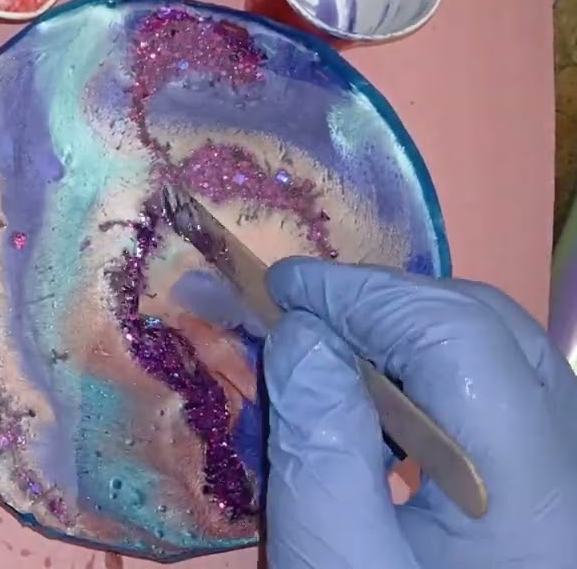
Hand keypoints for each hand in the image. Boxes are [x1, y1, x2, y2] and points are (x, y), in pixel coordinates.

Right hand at [262, 258, 576, 567]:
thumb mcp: (334, 556)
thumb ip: (318, 443)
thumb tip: (300, 333)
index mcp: (529, 487)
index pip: (456, 334)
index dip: (364, 294)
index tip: (280, 288)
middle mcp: (570, 465)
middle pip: (489, 330)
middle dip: (385, 305)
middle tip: (299, 314)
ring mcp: (564, 474)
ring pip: (497, 357)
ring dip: (407, 337)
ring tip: (329, 351)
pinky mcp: (546, 489)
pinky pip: (497, 397)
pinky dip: (429, 376)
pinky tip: (375, 404)